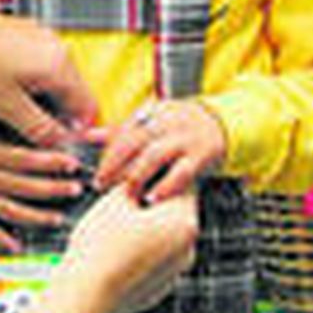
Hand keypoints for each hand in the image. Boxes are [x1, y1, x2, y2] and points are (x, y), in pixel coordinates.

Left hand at [0, 11, 98, 149]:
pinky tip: (8, 91)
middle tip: (38, 132)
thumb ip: (40, 130)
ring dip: (45, 99)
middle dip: (60, 114)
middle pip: (74, 90)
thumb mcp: (6, 109)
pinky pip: (40, 63)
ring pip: (56, 77)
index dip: (78, 131)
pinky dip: (33, 81)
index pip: (88, 105)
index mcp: (57, 62)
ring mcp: (39, 35)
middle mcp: (54, 44)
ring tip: (17, 111)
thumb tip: (58, 143)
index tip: (65, 144)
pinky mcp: (23, 33)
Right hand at [0, 109, 86, 252]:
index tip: (73, 163)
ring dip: (37, 217)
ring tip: (58, 218)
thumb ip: (11, 122)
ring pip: (11, 211)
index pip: (27, 160)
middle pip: (24, 188)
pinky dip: (1, 239)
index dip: (52, 163)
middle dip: (53, 190)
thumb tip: (46, 123)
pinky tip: (17, 246)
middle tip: (75, 189)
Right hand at [63, 186, 198, 312]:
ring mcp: (176, 271)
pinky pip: (155, 262)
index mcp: (183, 220)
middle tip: (121, 200)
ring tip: (113, 230)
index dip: (157, 173)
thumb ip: (135, 183)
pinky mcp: (161, 289)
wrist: (85, 297)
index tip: (136, 175)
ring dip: (147, 229)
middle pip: (175, 212)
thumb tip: (141, 179)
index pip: (181, 182)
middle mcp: (189, 247)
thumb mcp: (115, 201)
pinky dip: (141, 254)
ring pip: (165, 238)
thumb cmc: (99, 244)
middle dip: (152, 203)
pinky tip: (114, 255)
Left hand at [94, 99, 226, 201]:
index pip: (123, 133)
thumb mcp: (152, 121)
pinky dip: (165, 187)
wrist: (224, 123)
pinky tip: (153, 199)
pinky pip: (180, 173)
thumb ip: (122, 131)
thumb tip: (88, 135)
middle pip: (133, 143)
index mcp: (152, 113)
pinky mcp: (201, 155)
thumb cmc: (180, 127)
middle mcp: (167, 122)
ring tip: (127, 194)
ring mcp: (185, 138)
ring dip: (136, 177)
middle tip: (102, 185)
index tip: (98, 174)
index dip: (108, 155)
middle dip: (114, 166)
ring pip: (154, 156)